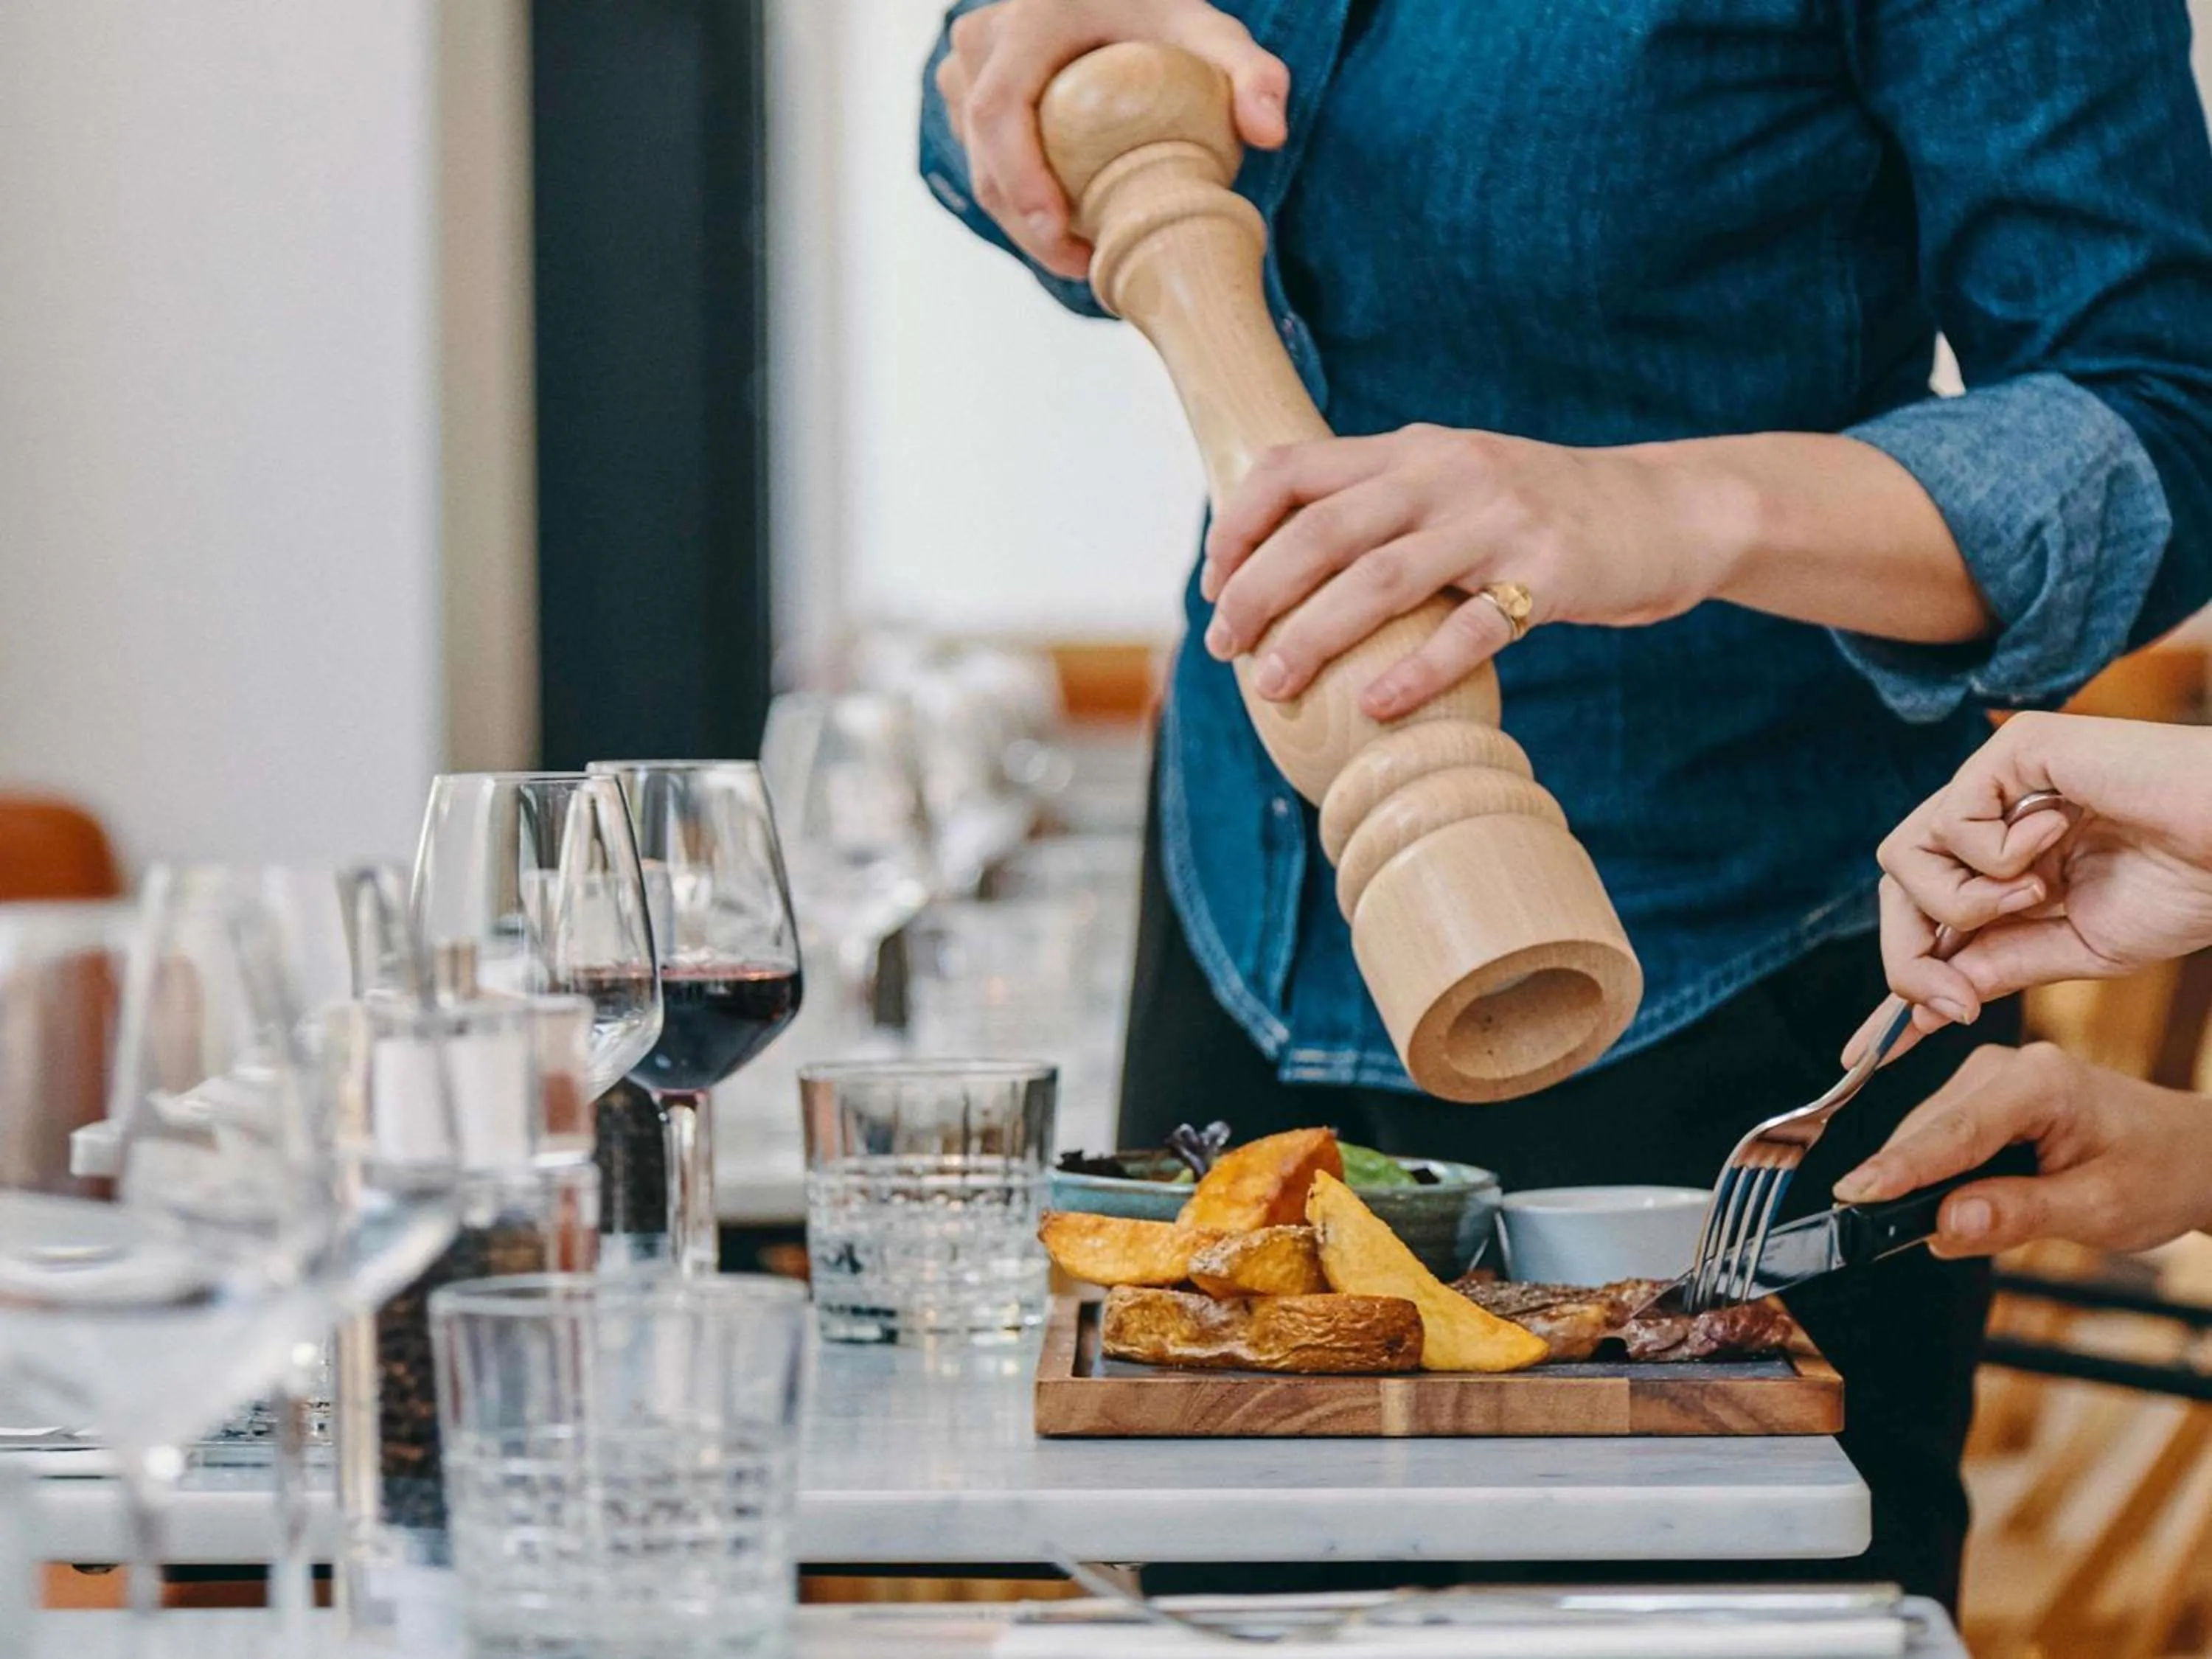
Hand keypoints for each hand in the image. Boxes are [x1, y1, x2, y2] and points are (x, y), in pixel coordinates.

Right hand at [936, 0, 1289, 279]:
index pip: (998, 109)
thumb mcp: (1214, 34)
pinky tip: (1067, 230)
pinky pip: (983, 161)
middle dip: (1025, 222)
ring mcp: (966, 68)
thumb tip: (1270, 134)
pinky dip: (1020, 202)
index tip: (1059, 234)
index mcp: (1031, 18)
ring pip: (977, 163)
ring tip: (1081, 256)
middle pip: (982, 150)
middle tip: (1083, 266)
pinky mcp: (965, 95)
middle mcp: (982, 38)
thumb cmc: (1164, 13)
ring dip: (1021, 220)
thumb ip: (1252, 74)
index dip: (1019, 179)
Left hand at [1200, 426, 1742, 717]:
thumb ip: (1384, 510)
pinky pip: (1471, 629)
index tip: (1215, 585)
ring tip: (1272, 684)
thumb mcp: (1457, 486)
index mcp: (1412, 451)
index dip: (1239, 526)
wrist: (1670, 511)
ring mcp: (1499, 522)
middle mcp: (1447, 474)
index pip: (1294, 469)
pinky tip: (1375, 707)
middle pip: (1323, 529)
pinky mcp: (1549, 575)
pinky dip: (1416, 671)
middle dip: (1258, 589)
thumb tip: (1286, 571)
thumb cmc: (1543, 515)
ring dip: (1315, 634)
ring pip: (1381, 578)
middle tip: (1225, 646)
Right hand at [1833, 1043, 2211, 1256]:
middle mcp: (2009, 1068)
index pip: (1956, 1129)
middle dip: (1904, 1180)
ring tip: (1943, 1225)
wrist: (2189, 1155)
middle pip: (1930, 1128)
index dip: (1901, 1166)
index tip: (1853, 1193)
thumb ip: (2018, 1214)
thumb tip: (1945, 1224)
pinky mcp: (1986, 1096)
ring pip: (1928, 1132)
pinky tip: (1955, 1201)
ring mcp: (1993, 1077)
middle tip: (1887, 1236)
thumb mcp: (2100, 1209)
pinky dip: (1936, 1173)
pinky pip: (1941, 1135)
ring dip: (1921, 1180)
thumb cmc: (2157, 1174)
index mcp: (2042, 1083)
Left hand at [1857, 713, 2211, 1054]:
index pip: (1923, 916)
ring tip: (2039, 892)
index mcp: (2006, 862)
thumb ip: (2000, 964)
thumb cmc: (2186, 886)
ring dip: (1963, 902)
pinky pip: (1950, 820)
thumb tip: (1928, 1008)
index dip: (1899, 975)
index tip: (1871, 1050)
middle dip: (1909, 957)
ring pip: (1904, 858)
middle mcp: (1990, 816)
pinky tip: (2055, 836)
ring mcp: (1995, 780)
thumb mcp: (2077, 947)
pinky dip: (1994, 856)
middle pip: (1895, 890)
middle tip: (1958, 1001)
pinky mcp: (2009, 749)